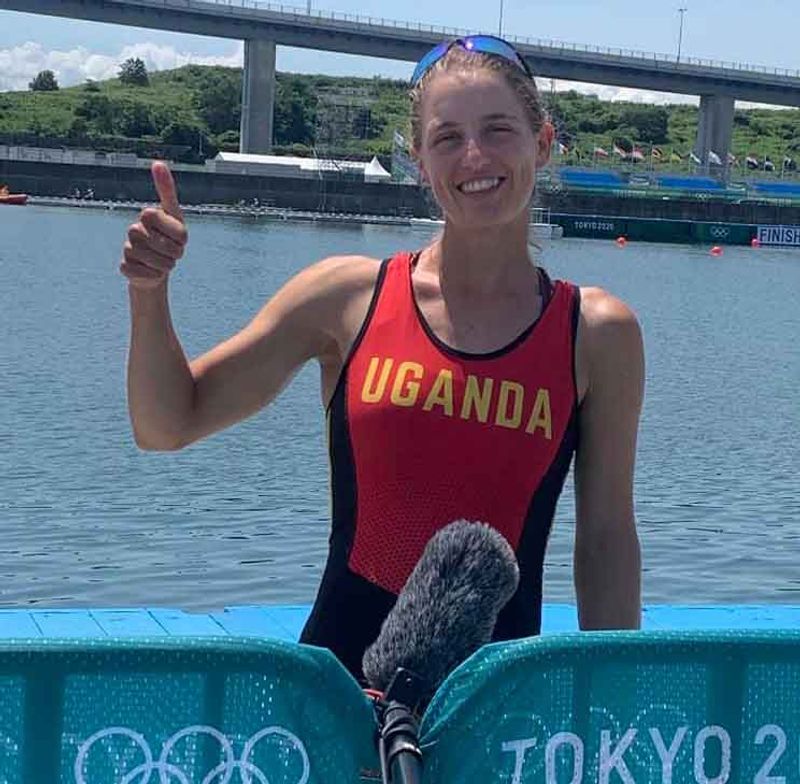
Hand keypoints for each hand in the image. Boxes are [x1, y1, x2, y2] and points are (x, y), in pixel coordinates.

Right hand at [120, 161, 187, 289]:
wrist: (157, 267)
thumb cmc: (170, 239)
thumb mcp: (176, 217)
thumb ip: (166, 190)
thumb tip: (157, 162)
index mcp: (149, 216)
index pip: (169, 224)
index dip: (180, 236)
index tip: (180, 237)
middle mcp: (134, 230)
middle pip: (166, 246)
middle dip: (176, 253)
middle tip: (172, 252)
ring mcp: (128, 248)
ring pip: (157, 262)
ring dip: (167, 265)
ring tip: (163, 261)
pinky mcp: (125, 267)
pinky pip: (146, 274)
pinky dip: (155, 276)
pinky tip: (151, 271)